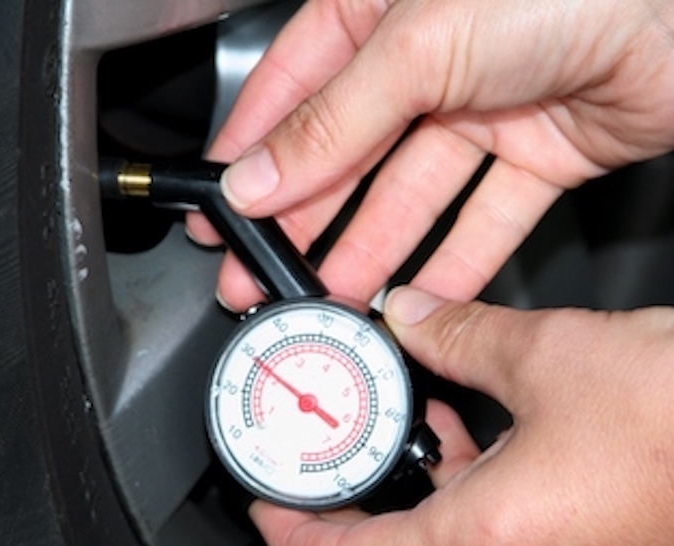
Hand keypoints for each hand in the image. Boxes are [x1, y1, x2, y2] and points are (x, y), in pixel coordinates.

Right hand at [188, 0, 673, 308]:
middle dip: (300, 221)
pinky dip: (454, 264)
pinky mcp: (542, 151)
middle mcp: (430, 58)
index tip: (217, 207)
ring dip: (369, 253)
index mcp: (380, 10)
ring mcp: (486, 106)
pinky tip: (418, 298)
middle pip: (347, 154)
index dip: (250, 152)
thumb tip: (256, 176)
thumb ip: (332, 121)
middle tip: (260, 274)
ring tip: (329, 301)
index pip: (293, 87)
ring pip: (411, 195)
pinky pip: (485, 218)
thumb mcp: (419, 43)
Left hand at [250, 286, 673, 545]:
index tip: (269, 511)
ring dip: (430, 507)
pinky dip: (488, 510)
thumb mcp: (550, 351)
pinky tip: (494, 448)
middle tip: (331, 472)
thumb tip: (410, 313)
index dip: (297, 539)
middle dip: (357, 523)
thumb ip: (459, 332)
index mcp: (494, 543)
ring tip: (417, 432)